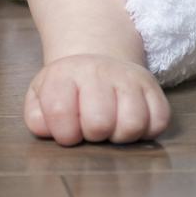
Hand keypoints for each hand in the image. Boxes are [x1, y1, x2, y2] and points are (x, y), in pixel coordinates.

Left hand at [24, 53, 170, 144]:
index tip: (67, 132)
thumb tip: (46, 131)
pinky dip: (146, 131)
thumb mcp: (41, 97)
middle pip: (99, 123)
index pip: (60, 112)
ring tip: (110, 128)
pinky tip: (129, 122)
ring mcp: (128, 78)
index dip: (64, 133)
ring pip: (132, 124)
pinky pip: (158, 122)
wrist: (96, 60)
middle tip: (90, 129)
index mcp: (64, 74)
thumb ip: (37, 117)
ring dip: (120, 136)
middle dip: (93, 136)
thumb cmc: (67, 90)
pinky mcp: (153, 88)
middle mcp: (97, 71)